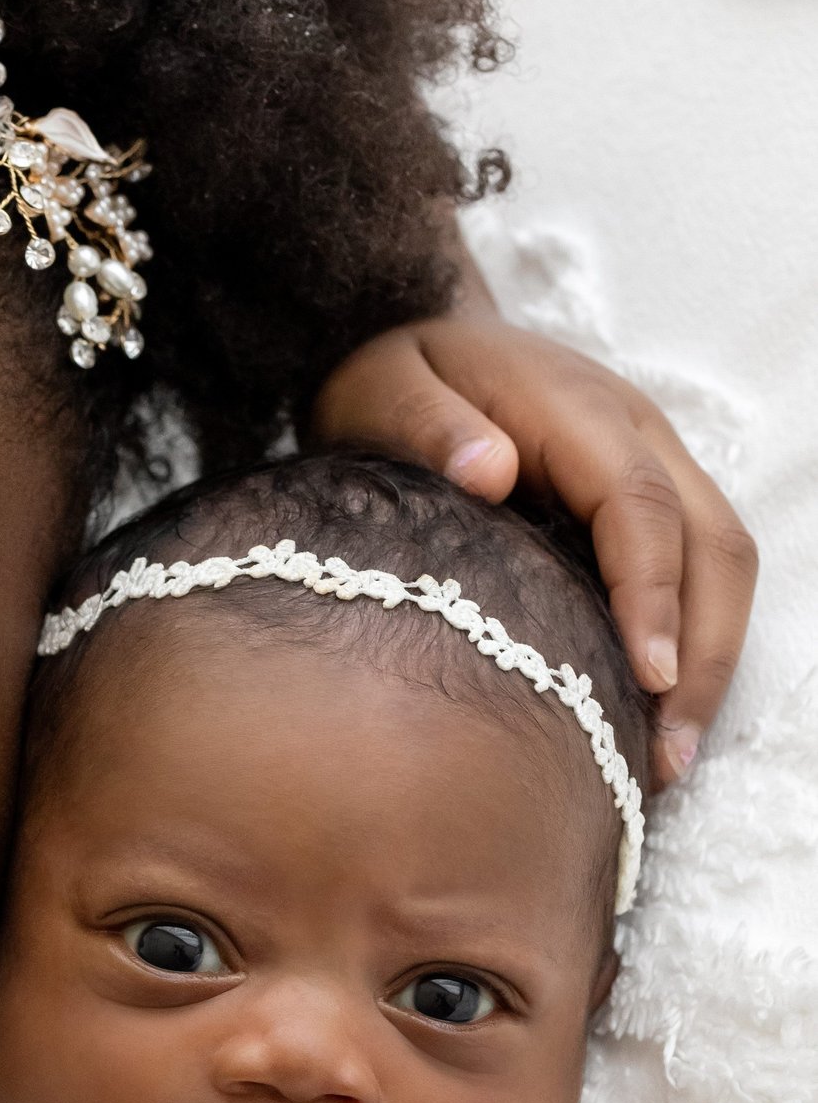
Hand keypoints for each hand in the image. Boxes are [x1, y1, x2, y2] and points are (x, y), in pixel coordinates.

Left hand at [312, 309, 756, 789]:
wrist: (420, 341)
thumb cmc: (395, 377)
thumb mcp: (381, 387)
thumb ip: (423, 423)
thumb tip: (487, 470)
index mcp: (579, 407)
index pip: (641, 504)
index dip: (652, 594)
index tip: (647, 679)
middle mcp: (639, 432)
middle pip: (713, 542)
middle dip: (703, 654)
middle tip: (664, 759)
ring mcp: (655, 463)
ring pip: (721, 561)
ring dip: (709, 661)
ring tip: (665, 761)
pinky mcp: (650, 497)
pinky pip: (697, 569)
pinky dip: (690, 644)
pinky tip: (651, 719)